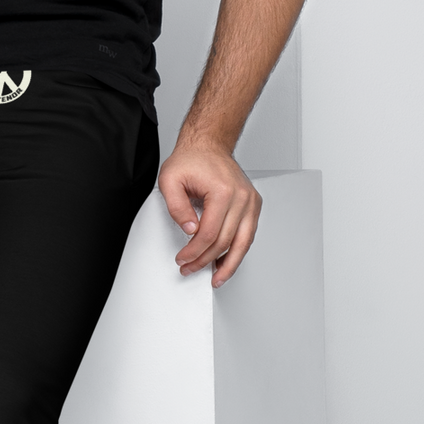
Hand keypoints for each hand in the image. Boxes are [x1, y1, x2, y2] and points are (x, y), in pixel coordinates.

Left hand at [158, 140, 261, 287]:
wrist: (208, 145)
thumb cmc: (191, 160)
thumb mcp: (170, 180)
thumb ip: (177, 207)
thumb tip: (190, 231)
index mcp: (222, 191)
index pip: (209, 234)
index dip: (194, 252)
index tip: (182, 258)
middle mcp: (242, 197)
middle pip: (225, 241)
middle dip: (205, 260)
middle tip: (190, 268)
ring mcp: (250, 202)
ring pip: (243, 243)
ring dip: (228, 264)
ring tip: (216, 278)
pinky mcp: (253, 205)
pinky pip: (248, 234)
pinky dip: (237, 250)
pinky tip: (226, 261)